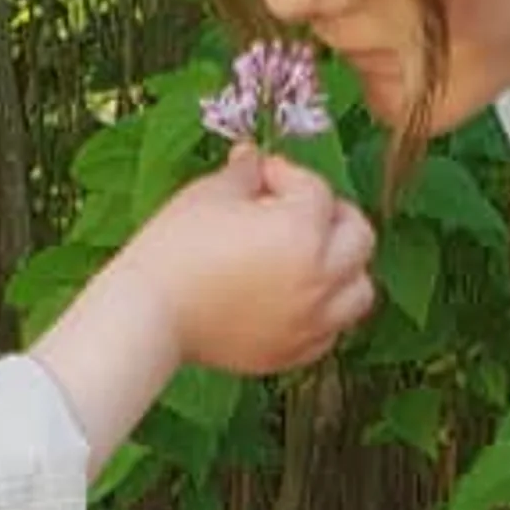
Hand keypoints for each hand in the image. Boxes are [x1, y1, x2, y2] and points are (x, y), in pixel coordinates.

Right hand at [121, 146, 374, 382]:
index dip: (286, 175)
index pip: (316, 190)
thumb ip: (246, 172)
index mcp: (302, 232)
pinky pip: (332, 329)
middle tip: (297, 211)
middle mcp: (320, 279)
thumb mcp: (209, 195)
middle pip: (360, 237)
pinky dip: (324, 311)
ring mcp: (312, 321)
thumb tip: (256, 158)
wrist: (150, 317)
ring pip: (360, 290)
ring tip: (310, 259)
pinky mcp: (295, 352)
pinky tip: (294, 296)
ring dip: (344, 269)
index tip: (261, 175)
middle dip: (332, 216)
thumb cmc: (175, 250)